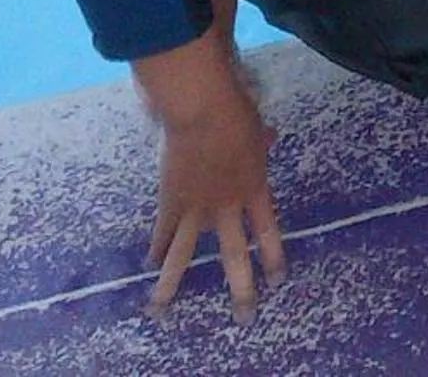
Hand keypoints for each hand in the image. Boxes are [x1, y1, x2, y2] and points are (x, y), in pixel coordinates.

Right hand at [134, 27, 286, 320]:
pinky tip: (150, 264)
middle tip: (245, 316)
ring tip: (160, 312)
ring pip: (184, 256)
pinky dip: (156, 248)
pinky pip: (163, 232)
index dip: (273, 258)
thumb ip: (263, 144)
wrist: (204, 111)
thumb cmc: (237, 115)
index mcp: (256, 191)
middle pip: (235, 256)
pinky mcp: (171, 202)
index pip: (268, 233)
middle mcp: (228, 208)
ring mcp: (197, 209)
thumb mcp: (258, 132)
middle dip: (241, 289)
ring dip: (170, 286)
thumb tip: (272, 137)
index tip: (277, 281)